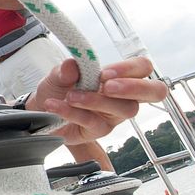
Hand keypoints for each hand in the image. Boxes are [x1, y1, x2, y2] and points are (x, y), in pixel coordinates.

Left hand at [31, 56, 166, 145]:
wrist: (41, 109)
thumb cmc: (58, 88)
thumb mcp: (58, 74)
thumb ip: (65, 70)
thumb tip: (71, 65)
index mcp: (119, 76)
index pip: (143, 68)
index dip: (131, 69)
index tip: (105, 73)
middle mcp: (122, 96)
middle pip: (154, 92)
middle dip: (134, 87)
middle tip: (107, 86)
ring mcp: (113, 115)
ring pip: (125, 109)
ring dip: (97, 101)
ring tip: (70, 96)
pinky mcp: (99, 130)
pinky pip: (94, 122)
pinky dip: (73, 113)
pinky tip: (57, 106)